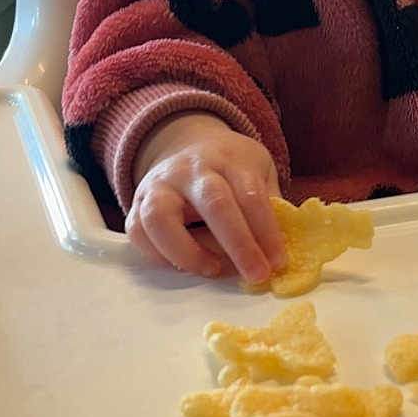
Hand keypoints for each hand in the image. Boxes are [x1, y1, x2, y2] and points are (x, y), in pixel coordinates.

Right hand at [127, 113, 285, 281]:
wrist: (186, 141)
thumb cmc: (230, 166)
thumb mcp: (258, 169)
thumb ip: (270, 203)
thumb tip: (280, 249)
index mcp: (229, 159)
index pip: (251, 194)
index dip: (266, 232)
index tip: (278, 263)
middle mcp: (191, 169)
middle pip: (214, 204)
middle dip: (238, 245)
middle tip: (256, 275)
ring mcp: (159, 184)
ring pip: (160, 216)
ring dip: (188, 252)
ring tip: (212, 270)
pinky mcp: (137, 203)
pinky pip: (138, 231)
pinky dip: (158, 256)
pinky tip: (183, 266)